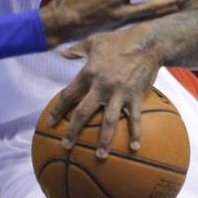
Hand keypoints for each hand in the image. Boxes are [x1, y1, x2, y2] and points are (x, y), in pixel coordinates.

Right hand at [41, 0, 183, 43]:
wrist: (60, 24)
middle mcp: (120, 11)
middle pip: (150, 8)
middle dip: (167, 3)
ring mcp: (118, 22)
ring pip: (145, 18)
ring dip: (161, 13)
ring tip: (175, 10)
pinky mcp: (114, 28)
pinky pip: (136, 24)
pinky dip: (148, 21)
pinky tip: (155, 20)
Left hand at [47, 24, 161, 157]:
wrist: (147, 42)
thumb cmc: (118, 40)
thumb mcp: (93, 42)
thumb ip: (76, 50)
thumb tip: (61, 53)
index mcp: (88, 73)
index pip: (68, 95)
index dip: (58, 110)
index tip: (50, 123)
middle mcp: (101, 85)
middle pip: (83, 112)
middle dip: (73, 130)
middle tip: (66, 146)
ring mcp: (119, 93)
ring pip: (108, 120)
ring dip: (104, 140)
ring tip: (100, 156)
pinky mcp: (135, 96)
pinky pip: (134, 118)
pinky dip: (135, 134)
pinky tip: (134, 148)